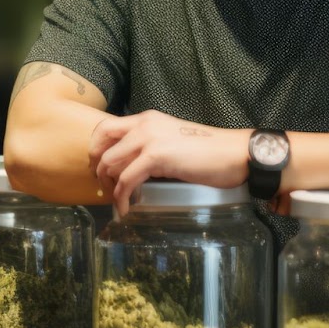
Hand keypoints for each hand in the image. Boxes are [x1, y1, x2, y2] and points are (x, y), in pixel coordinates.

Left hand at [88, 110, 245, 217]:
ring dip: (109, 186)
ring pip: (110, 163)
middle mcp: (144, 124)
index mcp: (147, 119)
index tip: (100, 169)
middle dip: (97, 168)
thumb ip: (150, 148)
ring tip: (118, 201)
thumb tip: (131, 168)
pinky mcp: (156, 156)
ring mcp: (149, 138)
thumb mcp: (171, 142)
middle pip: (101, 143)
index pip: (106, 127)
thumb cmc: (208, 151)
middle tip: (104, 187)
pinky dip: (122, 197)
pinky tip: (126, 208)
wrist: (232, 152)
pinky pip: (126, 179)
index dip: (96, 149)